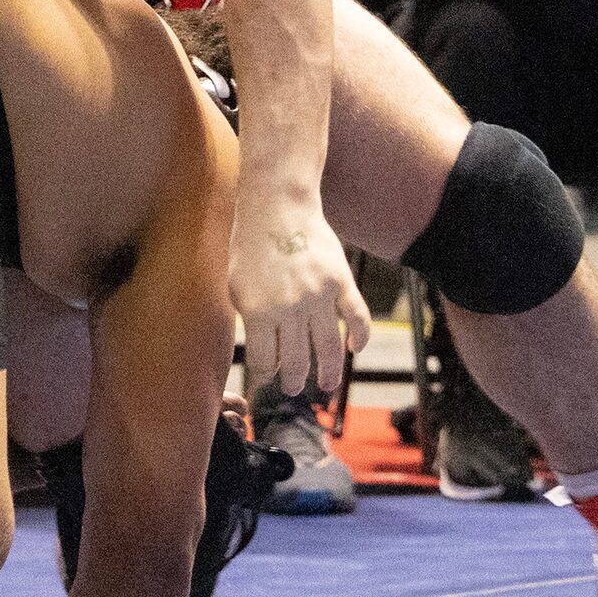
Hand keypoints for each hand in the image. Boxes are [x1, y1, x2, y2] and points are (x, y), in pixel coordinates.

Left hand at [230, 198, 366, 399]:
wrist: (278, 207)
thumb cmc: (251, 247)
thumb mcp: (238, 287)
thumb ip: (251, 321)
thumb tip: (263, 354)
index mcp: (259, 312)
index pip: (263, 361)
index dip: (263, 374)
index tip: (266, 377)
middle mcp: (291, 308)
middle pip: (296, 361)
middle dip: (293, 381)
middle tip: (293, 389)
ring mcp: (319, 296)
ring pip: (328, 348)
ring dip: (327, 373)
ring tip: (325, 386)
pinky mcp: (341, 282)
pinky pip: (358, 318)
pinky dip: (359, 338)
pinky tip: (354, 350)